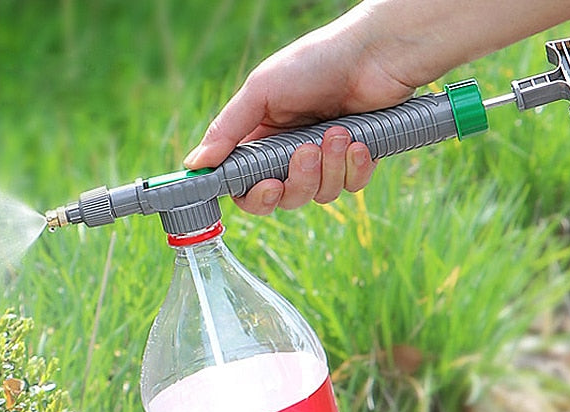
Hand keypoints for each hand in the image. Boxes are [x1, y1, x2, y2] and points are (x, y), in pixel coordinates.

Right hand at [183, 9, 415, 213]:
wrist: (374, 53)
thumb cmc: (315, 62)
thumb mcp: (261, 91)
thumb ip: (227, 131)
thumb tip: (194, 164)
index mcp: (261, 139)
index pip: (247, 187)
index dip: (254, 196)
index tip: (266, 187)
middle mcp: (290, 155)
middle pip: (284, 199)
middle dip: (298, 180)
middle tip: (307, 150)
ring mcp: (324, 161)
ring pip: (319, 195)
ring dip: (329, 167)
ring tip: (338, 131)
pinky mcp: (356, 163)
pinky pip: (350, 187)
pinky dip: (354, 167)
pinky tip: (359, 140)